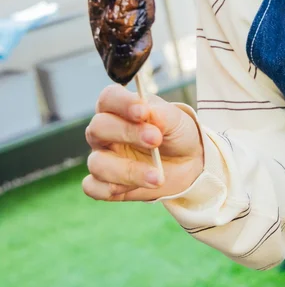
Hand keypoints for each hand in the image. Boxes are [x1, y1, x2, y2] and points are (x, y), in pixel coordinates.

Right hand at [82, 84, 203, 201]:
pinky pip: (93, 187)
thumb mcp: (176, 120)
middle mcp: (105, 133)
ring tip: (157, 176)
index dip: (122, 103)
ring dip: (128, 170)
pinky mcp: (106, 184)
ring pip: (96, 162)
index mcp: (119, 109)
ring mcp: (103, 158)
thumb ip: (161, 114)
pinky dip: (112, 188)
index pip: (108, 98)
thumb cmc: (176, 134)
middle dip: (127, 133)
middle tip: (155, 139)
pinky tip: (136, 188)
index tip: (143, 112)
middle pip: (97, 128)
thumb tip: (147, 112)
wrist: (189, 162)